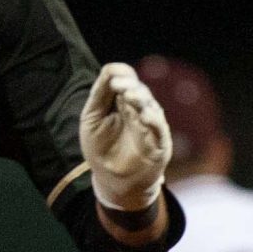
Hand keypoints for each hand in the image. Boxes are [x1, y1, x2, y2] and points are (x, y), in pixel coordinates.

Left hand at [80, 62, 170, 209]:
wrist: (111, 180)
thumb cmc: (100, 147)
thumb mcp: (92, 118)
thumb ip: (100, 94)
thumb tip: (111, 71)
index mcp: (122, 101)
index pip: (126, 80)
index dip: (121, 76)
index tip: (111, 81)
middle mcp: (139, 109)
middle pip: (138, 89)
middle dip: (129, 85)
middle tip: (118, 85)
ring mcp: (150, 125)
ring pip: (150, 105)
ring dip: (140, 99)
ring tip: (129, 96)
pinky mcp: (159, 143)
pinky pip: (160, 128)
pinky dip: (153, 120)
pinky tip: (144, 115)